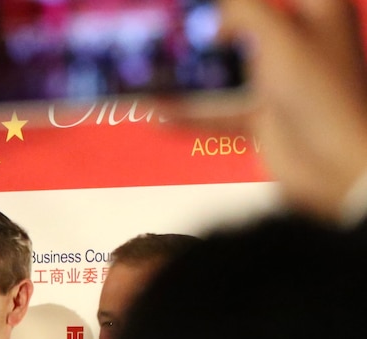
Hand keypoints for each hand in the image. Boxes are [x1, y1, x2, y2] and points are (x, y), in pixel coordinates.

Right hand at [163, 0, 366, 221]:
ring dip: (191, 70)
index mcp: (318, 9)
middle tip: (171, 22)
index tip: (197, 2)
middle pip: (244, 23)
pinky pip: (218, 109)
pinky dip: (188, 111)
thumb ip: (240, 11)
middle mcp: (299, 41)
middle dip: (207, 25)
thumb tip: (209, 10)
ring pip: (227, 67)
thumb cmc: (321, 94)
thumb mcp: (278, 37)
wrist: (338, 166)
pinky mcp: (262, 117)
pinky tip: (158, 110)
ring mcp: (279, 81)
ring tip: (155, 63)